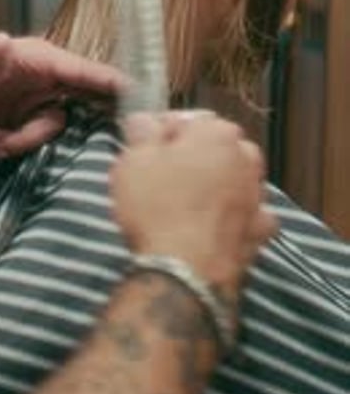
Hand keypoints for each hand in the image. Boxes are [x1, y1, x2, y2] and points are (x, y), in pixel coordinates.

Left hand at [0, 33, 124, 152]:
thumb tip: (4, 40)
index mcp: (39, 59)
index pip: (85, 71)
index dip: (113, 83)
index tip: (142, 94)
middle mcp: (43, 78)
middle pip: (72, 108)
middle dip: (42, 130)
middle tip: (9, 136)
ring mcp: (34, 99)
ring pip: (53, 128)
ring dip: (22, 141)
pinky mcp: (24, 117)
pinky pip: (36, 138)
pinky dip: (14, 145)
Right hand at [111, 113, 275, 296]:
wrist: (186, 273)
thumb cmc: (159, 210)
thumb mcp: (134, 160)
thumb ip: (142, 133)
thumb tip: (144, 121)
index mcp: (217, 133)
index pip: (188, 119)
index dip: (163, 132)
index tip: (146, 146)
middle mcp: (246, 159)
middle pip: (216, 148)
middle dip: (193, 157)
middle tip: (162, 175)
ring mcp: (257, 197)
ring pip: (234, 179)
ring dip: (216, 185)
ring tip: (184, 204)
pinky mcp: (259, 232)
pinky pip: (248, 215)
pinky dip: (234, 217)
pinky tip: (212, 226)